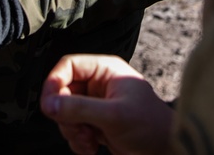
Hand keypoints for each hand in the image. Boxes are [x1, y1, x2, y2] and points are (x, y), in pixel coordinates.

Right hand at [41, 54, 174, 154]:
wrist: (164, 149)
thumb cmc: (150, 125)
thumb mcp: (114, 115)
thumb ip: (81, 108)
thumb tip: (50, 104)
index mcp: (105, 70)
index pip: (68, 66)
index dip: (54, 83)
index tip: (50, 105)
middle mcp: (98, 85)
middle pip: (63, 93)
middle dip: (66, 116)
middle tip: (78, 129)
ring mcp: (96, 105)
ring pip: (65, 114)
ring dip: (72, 131)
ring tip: (89, 140)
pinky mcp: (95, 124)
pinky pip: (73, 129)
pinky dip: (77, 141)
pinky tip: (92, 147)